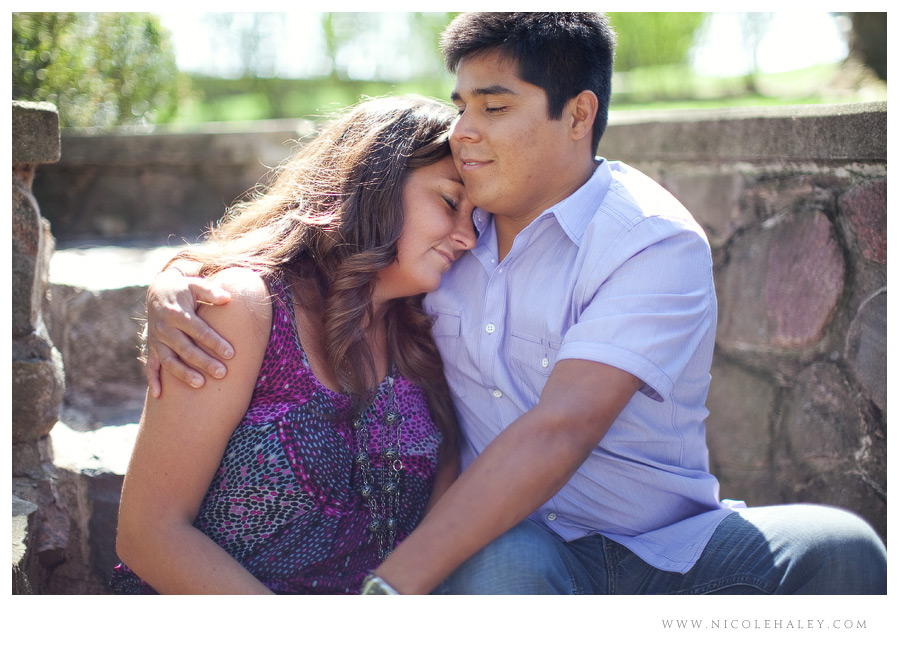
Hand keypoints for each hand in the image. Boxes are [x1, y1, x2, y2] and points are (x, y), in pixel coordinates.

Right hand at [145, 266, 233, 397]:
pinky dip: (153, 381)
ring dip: (183, 374)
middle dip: (204, 362)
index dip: (214, 342)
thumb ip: (210, 291)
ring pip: (169, 361)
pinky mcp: (152, 347)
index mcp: (177, 313)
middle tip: (222, 373)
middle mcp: (164, 328)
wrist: (158, 290)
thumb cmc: (184, 289)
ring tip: (200, 385)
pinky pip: (150, 366)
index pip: (199, 330)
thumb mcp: (195, 284)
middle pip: (185, 349)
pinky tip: (160, 396)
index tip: (231, 354)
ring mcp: (157, 340)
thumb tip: (228, 297)